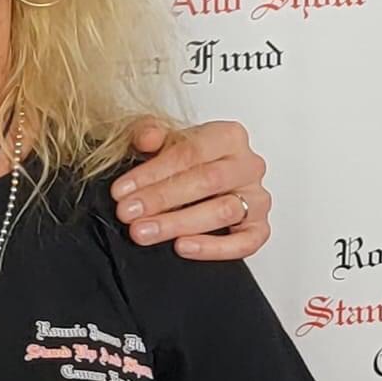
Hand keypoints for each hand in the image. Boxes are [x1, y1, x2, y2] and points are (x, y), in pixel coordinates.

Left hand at [112, 118, 271, 260]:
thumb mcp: (158, 140)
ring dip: (178, 223)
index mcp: (228, 136)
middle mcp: (248, 165)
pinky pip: (245, 242)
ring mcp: (256, 197)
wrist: (194, 179)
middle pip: (208, 181)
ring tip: (144, 231)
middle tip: (128, 212)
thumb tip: (145, 138)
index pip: (191, 152)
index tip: (122, 189)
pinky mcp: (258, 227)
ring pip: (223, 211)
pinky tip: (182, 246)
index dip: (153, 172)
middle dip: (161, 199)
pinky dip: (213, 248)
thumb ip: (149, 133)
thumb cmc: (180, 158)